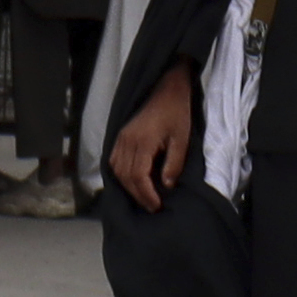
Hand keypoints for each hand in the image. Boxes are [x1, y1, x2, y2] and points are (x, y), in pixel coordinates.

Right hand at [106, 67, 197, 209]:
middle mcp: (127, 140)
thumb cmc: (177, 113)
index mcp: (142, 141)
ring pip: (117, 170)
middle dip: (139, 195)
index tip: (157, 205)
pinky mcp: (121, 136)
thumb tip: (166, 185)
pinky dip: (121, 175)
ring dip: (129, 187)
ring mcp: (121, 137)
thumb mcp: (182, 139)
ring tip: (144, 197)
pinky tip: (132, 182)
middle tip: (153, 207)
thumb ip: (174, 163)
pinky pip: (114, 160)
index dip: (146, 194)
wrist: (166, 89)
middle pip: (126, 176)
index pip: (138, 175)